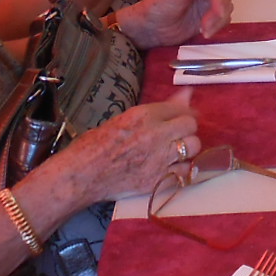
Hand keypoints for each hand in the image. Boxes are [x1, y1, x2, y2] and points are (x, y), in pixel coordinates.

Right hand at [55, 98, 199, 201]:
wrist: (82, 175)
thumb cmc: (94, 145)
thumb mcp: (123, 119)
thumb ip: (157, 110)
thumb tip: (185, 95)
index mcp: (144, 115)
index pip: (179, 108)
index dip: (183, 112)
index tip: (182, 116)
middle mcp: (156, 134)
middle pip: (191, 125)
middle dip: (187, 128)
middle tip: (178, 135)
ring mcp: (159, 158)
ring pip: (193, 147)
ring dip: (187, 148)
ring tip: (176, 151)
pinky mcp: (158, 180)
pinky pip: (185, 171)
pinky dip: (181, 169)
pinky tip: (172, 168)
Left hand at [118, 0, 231, 48]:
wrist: (149, 30)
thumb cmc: (157, 8)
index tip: (218, 14)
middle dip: (218, 14)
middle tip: (206, 28)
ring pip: (226, 8)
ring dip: (217, 22)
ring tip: (203, 31)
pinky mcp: (209, 14)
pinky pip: (223, 19)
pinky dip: (217, 27)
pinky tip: (204, 32)